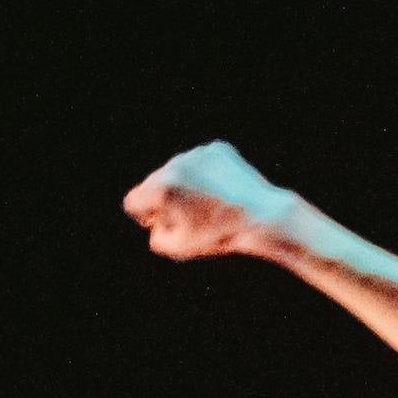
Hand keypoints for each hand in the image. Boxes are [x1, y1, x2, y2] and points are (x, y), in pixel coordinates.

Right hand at [123, 140, 300, 259]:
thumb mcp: (179, 248)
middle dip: (164, 199)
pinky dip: (206, 175)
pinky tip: (221, 190)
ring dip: (185, 185)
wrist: (264, 218)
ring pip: (178, 171)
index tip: (162, 223)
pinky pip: (201, 163)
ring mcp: (196, 154)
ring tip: (208, 204)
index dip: (146, 216)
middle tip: (188, 216)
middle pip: (154, 183)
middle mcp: (175, 165)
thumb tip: (153, 223)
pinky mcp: (217, 149)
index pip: (134, 201)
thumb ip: (155, 237)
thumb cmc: (219, 236)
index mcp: (161, 188)